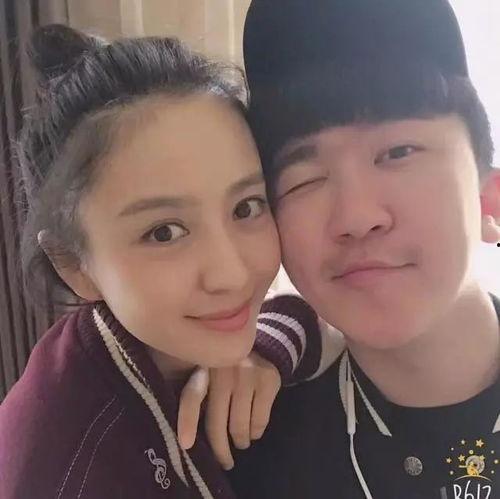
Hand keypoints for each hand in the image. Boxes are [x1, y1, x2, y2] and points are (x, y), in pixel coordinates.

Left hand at [177, 353, 280, 469]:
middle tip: (225, 461)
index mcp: (202, 367)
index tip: (186, 445)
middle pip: (217, 421)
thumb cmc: (225, 368)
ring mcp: (247, 374)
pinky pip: (259, 421)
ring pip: (239, 425)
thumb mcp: (206, 373)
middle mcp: (223, 369)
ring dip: (240, 440)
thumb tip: (186, 437)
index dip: (188, 420)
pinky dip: (256, 432)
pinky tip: (254, 431)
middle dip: (220, 449)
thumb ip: (197, 395)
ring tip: (240, 441)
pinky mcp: (267, 379)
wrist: (262, 345)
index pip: (192, 395)